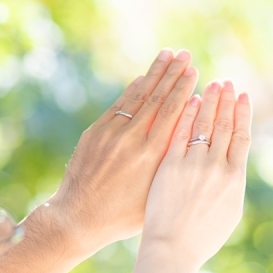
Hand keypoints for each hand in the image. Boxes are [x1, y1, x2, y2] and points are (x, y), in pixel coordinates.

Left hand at [49, 49, 198, 252]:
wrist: (78, 218)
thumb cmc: (123, 216)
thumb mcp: (156, 194)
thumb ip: (171, 165)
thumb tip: (189, 138)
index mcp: (151, 155)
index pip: (171, 113)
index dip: (183, 89)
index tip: (194, 72)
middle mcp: (131, 139)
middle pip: (156, 98)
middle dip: (172, 73)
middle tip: (185, 54)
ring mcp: (110, 133)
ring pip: (137, 97)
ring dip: (153, 74)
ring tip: (167, 54)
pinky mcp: (95, 133)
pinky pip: (118, 106)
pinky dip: (132, 90)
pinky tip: (142, 78)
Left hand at [122, 81, 251, 272]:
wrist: (171, 250)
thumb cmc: (201, 237)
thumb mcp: (229, 211)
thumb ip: (232, 183)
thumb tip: (234, 163)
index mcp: (235, 178)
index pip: (242, 135)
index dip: (243, 113)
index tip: (243, 96)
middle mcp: (216, 167)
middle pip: (224, 124)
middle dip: (226, 100)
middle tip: (226, 82)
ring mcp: (192, 165)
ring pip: (202, 124)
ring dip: (207, 100)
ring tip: (210, 84)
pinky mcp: (169, 165)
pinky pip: (178, 132)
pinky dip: (184, 113)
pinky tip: (187, 100)